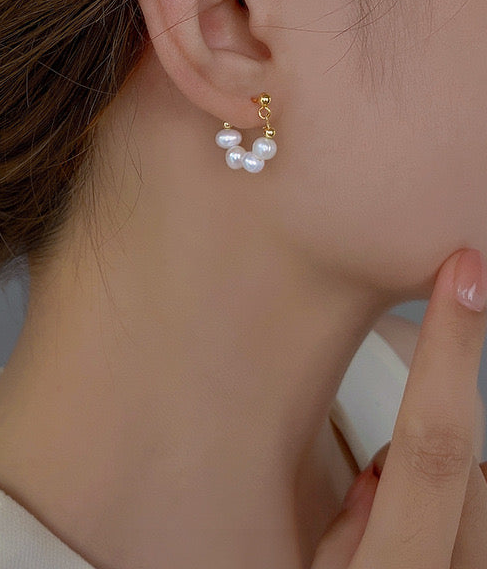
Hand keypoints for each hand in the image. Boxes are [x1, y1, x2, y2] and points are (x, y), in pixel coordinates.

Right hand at [312, 248, 486, 568]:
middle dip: (420, 460)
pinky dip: (460, 514)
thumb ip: (347, 532)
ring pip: (484, 489)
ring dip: (445, 491)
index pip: (432, 446)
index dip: (451, 351)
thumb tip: (380, 480)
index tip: (463, 276)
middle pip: (465, 470)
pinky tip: (430, 543)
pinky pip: (485, 515)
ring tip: (397, 537)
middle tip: (367, 506)